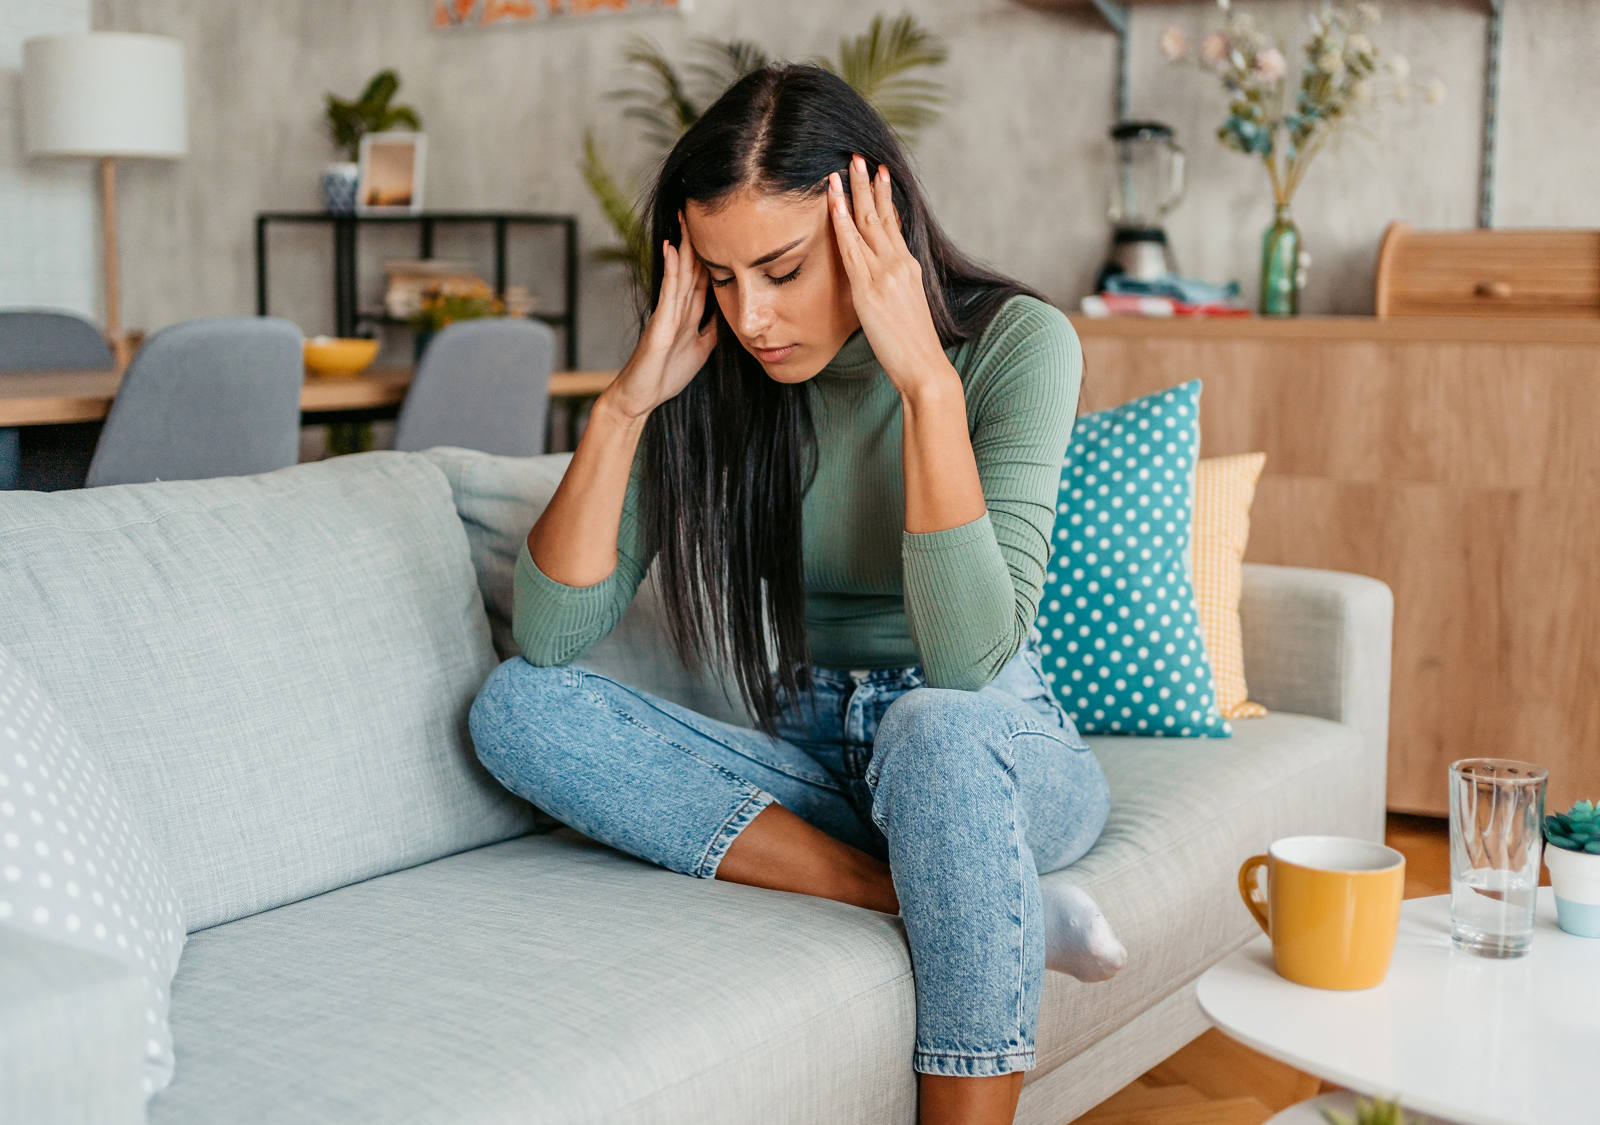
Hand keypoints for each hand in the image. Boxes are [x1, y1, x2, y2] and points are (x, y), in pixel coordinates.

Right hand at [606, 210, 718, 417]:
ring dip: (684, 246)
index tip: (721, 233)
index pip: (703, 279)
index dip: (712, 256)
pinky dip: (672, 270)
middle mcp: (676, 309)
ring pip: (680, 274)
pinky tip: (673, 249)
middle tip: (700, 211)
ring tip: (686, 218)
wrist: (640, 397)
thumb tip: (729, 315)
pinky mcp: (659, 324)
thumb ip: (711, 331)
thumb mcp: (700, 351)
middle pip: (691, 269)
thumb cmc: (665, 376)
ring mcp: (666, 314)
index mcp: (687, 315)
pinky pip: (668, 292)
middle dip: (697, 242)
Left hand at [828, 156, 948, 393]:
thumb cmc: (914, 347)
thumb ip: (894, 288)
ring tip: (843, 168)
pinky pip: (852, 249)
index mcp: (908, 267)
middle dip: (868, 184)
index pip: (893, 224)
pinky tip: (835, 205)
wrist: (925, 367)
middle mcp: (899, 263)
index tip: (878, 174)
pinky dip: (842, 223)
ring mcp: (885, 274)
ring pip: (867, 224)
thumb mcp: (906, 308)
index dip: (884, 197)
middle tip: (858, 157)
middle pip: (880, 215)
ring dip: (853, 193)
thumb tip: (881, 283)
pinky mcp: (869, 289)